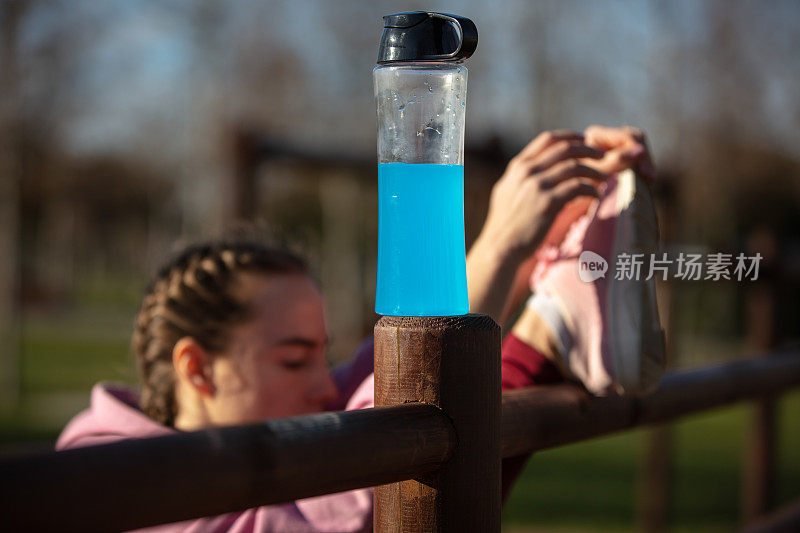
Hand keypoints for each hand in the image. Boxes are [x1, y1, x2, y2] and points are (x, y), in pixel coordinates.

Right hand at [499, 126, 655, 325]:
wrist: (501, 246)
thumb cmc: (506, 223)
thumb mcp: (507, 191)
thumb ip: (522, 177)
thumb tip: (540, 168)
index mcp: (519, 166)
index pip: (548, 139)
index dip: (570, 137)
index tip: (585, 140)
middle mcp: (527, 172)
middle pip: (565, 149)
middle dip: (588, 150)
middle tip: (603, 156)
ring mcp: (537, 186)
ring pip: (574, 167)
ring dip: (594, 171)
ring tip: (605, 178)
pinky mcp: (548, 203)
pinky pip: (578, 188)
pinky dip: (591, 189)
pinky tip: (597, 195)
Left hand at [582, 124, 654, 180]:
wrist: (576, 194)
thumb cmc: (581, 183)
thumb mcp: (598, 172)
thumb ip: (617, 161)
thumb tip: (640, 151)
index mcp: (596, 134)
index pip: (626, 136)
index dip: (638, 151)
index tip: (645, 172)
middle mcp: (607, 135)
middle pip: (636, 138)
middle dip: (644, 157)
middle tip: (650, 177)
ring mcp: (616, 143)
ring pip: (640, 147)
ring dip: (646, 162)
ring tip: (649, 178)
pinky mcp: (622, 153)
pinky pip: (639, 156)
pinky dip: (643, 166)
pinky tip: (647, 178)